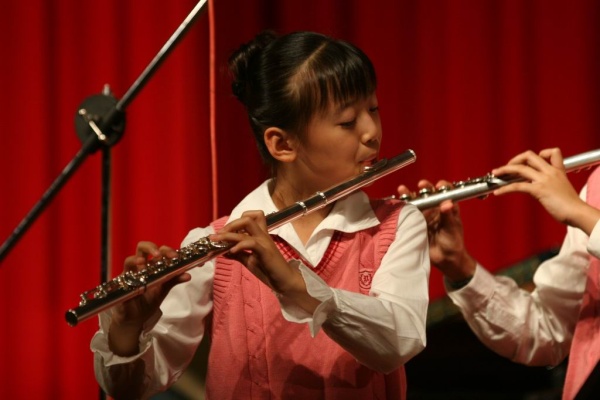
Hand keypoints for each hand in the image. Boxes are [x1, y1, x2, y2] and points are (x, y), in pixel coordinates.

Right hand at [109, 241, 190, 355]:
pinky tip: (134, 282)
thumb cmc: (148, 300)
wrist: (136, 318)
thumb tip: (188, 275)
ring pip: (129, 260)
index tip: (176, 257)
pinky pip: (121, 281)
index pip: (158, 250)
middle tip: (159, 255)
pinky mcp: (120, 287)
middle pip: (141, 248)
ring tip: (143, 263)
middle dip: (151, 248)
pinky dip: (127, 279)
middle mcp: (139, 267)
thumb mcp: (163, 289)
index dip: (166, 250)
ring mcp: (128, 275)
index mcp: (150, 265)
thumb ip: (174, 279)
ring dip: (137, 260)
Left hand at [210, 210, 318, 311]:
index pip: (252, 217)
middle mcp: (263, 235)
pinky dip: (239, 245)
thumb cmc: (269, 271)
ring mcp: (265, 242)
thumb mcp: (250, 261)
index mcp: (261, 236)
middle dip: (230, 224)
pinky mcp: (265, 252)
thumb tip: (223, 252)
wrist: (284, 281)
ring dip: (229, 233)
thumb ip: (238, 255)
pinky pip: (251, 243)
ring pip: (247, 227)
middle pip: (247, 218)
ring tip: (217, 240)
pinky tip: (231, 252)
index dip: (237, 220)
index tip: (226, 231)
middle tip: (219, 235)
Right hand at [397, 180, 475, 281]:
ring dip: (409, 195)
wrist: (444, 260)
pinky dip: (401, 209)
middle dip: (424, 188)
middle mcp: (434, 209)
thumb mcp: (452, 228)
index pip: (445, 193)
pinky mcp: (414, 224)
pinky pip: (407, 215)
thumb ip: (448, 216)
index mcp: (446, 208)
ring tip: (402, 189)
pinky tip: (396, 204)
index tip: (438, 185)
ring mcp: (423, 216)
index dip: (442, 187)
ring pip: (416, 203)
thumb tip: (447, 203)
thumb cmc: (453, 242)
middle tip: (421, 184)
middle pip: (428, 195)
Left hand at [492, 148, 599, 233]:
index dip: (539, 154)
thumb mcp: (562, 189)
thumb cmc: (571, 206)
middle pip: (529, 155)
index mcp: (558, 170)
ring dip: (504, 170)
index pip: (551, 152)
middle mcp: (550, 172)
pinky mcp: (539, 190)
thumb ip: (551, 184)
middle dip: (514, 160)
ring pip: (519, 168)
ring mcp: (544, 180)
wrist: (578, 213)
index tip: (531, 163)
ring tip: (495, 174)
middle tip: (506, 168)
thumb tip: (538, 188)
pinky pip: (517, 186)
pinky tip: (497, 193)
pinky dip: (504, 189)